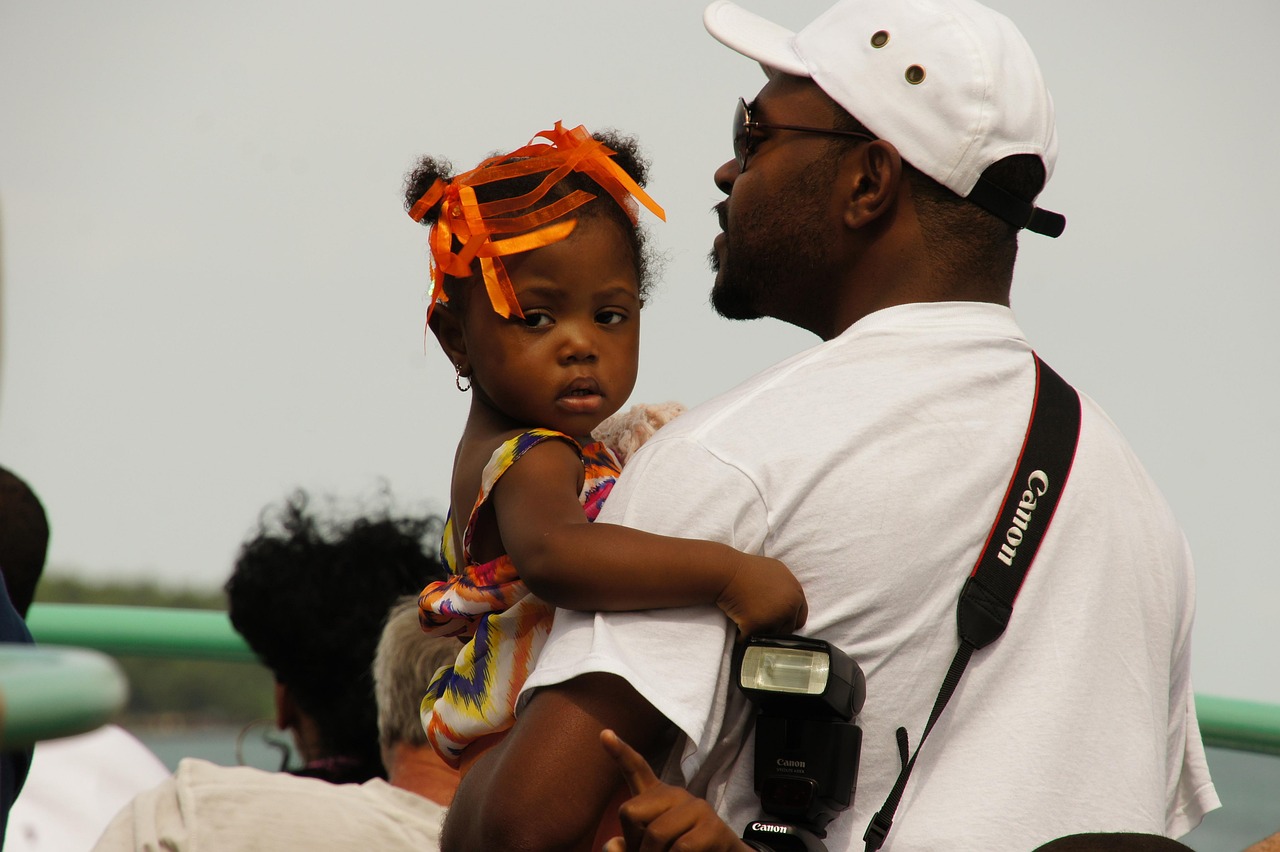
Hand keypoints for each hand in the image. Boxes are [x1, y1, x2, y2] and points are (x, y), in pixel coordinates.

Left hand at [600, 729, 749, 851]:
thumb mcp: (645, 850)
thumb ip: (625, 846)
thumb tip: (611, 843)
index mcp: (656, 797)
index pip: (636, 769)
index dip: (619, 752)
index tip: (605, 734)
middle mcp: (675, 795)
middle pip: (630, 811)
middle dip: (634, 841)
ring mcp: (696, 806)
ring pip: (655, 834)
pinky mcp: (713, 826)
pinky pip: (680, 847)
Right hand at [716, 554, 807, 638]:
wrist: (727, 572)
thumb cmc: (748, 569)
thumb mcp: (777, 571)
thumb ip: (788, 590)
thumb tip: (790, 605)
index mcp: (796, 594)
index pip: (799, 618)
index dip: (788, 621)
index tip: (778, 622)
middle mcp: (789, 607)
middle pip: (786, 630)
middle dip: (774, 628)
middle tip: (760, 622)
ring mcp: (774, 617)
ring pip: (771, 636)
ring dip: (760, 632)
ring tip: (749, 623)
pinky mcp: (757, 625)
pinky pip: (752, 639)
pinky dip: (743, 637)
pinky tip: (738, 631)